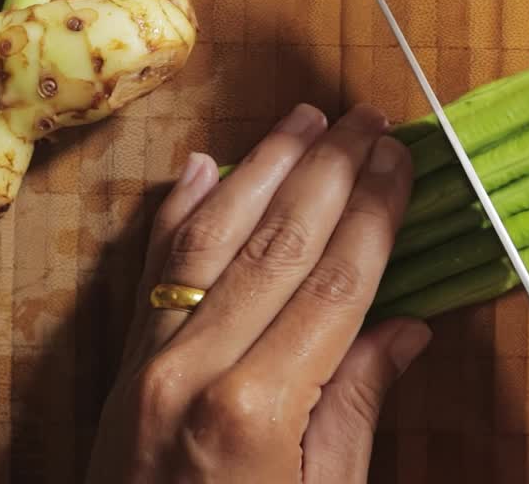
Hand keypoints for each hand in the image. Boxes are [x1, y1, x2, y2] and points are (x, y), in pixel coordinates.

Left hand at [87, 103, 430, 482]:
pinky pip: (152, 273)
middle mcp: (195, 371)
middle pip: (278, 245)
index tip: (400, 160)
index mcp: (258, 410)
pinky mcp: (123, 369)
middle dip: (328, 172)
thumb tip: (406, 326)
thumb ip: (356, 408)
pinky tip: (203, 168)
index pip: (336, 283)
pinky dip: (178, 214)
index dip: (374, 214)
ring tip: (303, 120)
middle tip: (366, 119)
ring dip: (261, 170)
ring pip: (212, 240)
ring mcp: (149, 365)